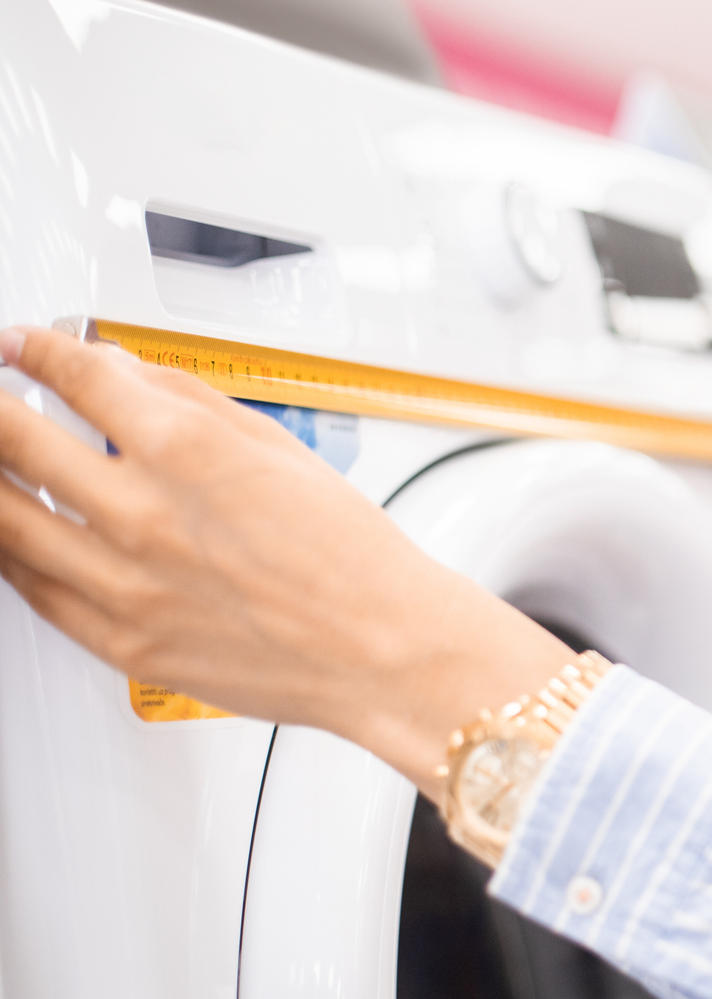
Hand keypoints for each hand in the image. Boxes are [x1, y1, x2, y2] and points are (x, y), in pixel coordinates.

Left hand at [0, 326, 572, 793]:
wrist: (386, 651)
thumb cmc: (353, 559)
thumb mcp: (282, 450)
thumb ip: (193, 402)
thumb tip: (129, 374)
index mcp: (190, 454)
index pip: (76, 376)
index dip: (38, 350)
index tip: (25, 347)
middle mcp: (145, 516)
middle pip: (11, 439)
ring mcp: (125, 583)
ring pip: (1, 520)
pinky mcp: (121, 641)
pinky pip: (30, 590)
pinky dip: (9, 554)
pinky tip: (14, 534)